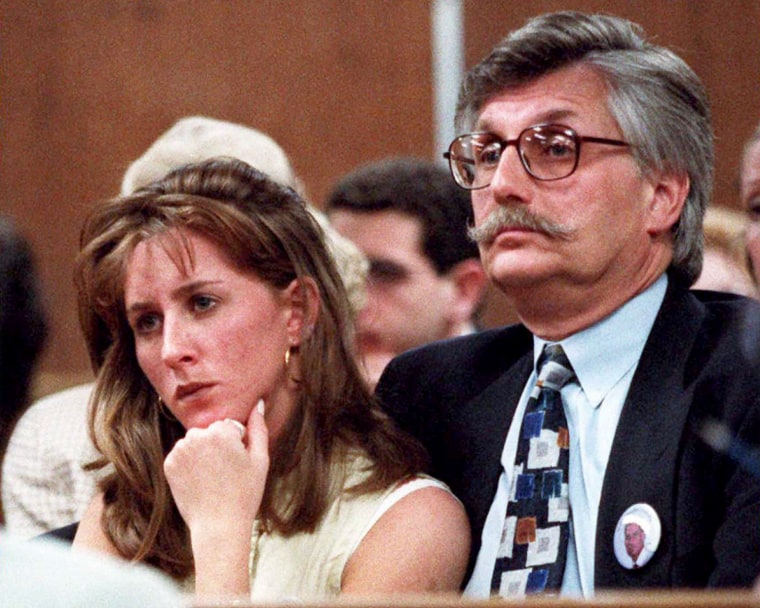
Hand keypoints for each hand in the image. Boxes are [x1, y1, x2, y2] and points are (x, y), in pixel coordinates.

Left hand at [164, 399, 268, 536]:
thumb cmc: (245, 493)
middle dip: (218, 445)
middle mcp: (197, 436)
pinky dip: (189, 464)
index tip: (237, 464)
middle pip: (211, 432)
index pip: (229, 426)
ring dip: (202, 453)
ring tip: (212, 478)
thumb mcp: (260, 459)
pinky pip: (182, 454)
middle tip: (226, 473)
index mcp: (221, 432)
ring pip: (195, 441)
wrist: (218, 526)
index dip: (236, 444)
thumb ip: (259, 427)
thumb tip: (258, 403)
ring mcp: (180, 450)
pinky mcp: (169, 464)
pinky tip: (199, 481)